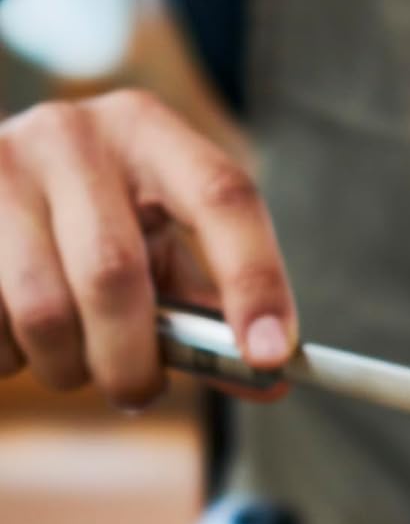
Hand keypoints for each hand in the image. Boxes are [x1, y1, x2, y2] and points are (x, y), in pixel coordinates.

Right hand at [0, 89, 296, 405]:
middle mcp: (73, 134)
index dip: (255, 282)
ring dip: (68, 366)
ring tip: (76, 363)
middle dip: (133, 360)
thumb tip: (269, 382)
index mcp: (150, 132)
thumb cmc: (104, 223)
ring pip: (42, 310)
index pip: (224, 198)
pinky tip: (22, 337)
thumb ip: (212, 316)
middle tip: (139, 392)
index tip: (270, 356)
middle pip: (114, 272)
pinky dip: (12, 356)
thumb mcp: (163, 246)